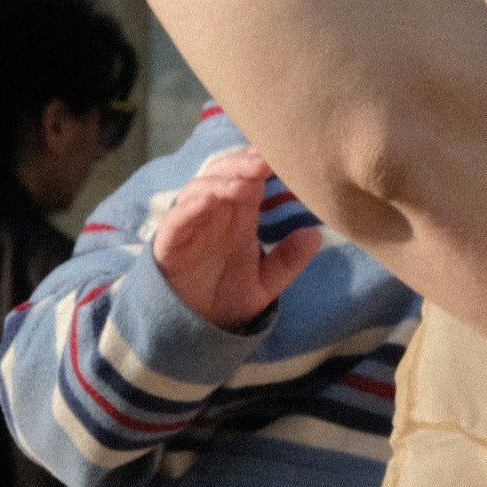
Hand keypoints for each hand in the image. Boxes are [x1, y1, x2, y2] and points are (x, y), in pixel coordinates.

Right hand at [152, 150, 324, 332]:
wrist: (198, 328)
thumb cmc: (228, 297)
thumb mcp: (266, 283)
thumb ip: (289, 260)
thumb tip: (316, 235)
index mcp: (240, 214)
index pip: (250, 178)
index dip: (261, 165)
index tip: (281, 158)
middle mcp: (215, 212)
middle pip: (225, 175)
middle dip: (242, 165)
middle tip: (262, 163)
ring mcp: (192, 223)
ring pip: (201, 189)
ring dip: (220, 182)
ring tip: (243, 184)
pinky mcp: (170, 241)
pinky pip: (178, 218)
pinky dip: (190, 207)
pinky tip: (208, 200)